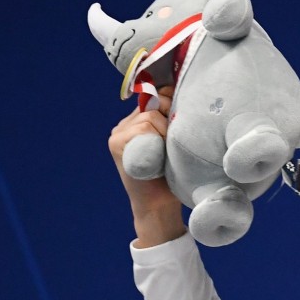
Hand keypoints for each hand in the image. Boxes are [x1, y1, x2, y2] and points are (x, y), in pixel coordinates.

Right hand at [108, 86, 185, 246]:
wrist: (159, 205)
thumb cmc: (173, 175)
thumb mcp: (175, 143)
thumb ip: (173, 121)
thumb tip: (182, 94)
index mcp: (138, 122)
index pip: (156, 96)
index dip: (172, 103)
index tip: (182, 121)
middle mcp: (125, 125)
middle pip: (154, 102)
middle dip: (171, 117)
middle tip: (174, 142)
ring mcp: (118, 133)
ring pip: (150, 114)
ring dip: (166, 131)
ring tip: (167, 153)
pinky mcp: (117, 142)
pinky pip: (143, 125)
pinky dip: (158, 137)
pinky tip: (158, 155)